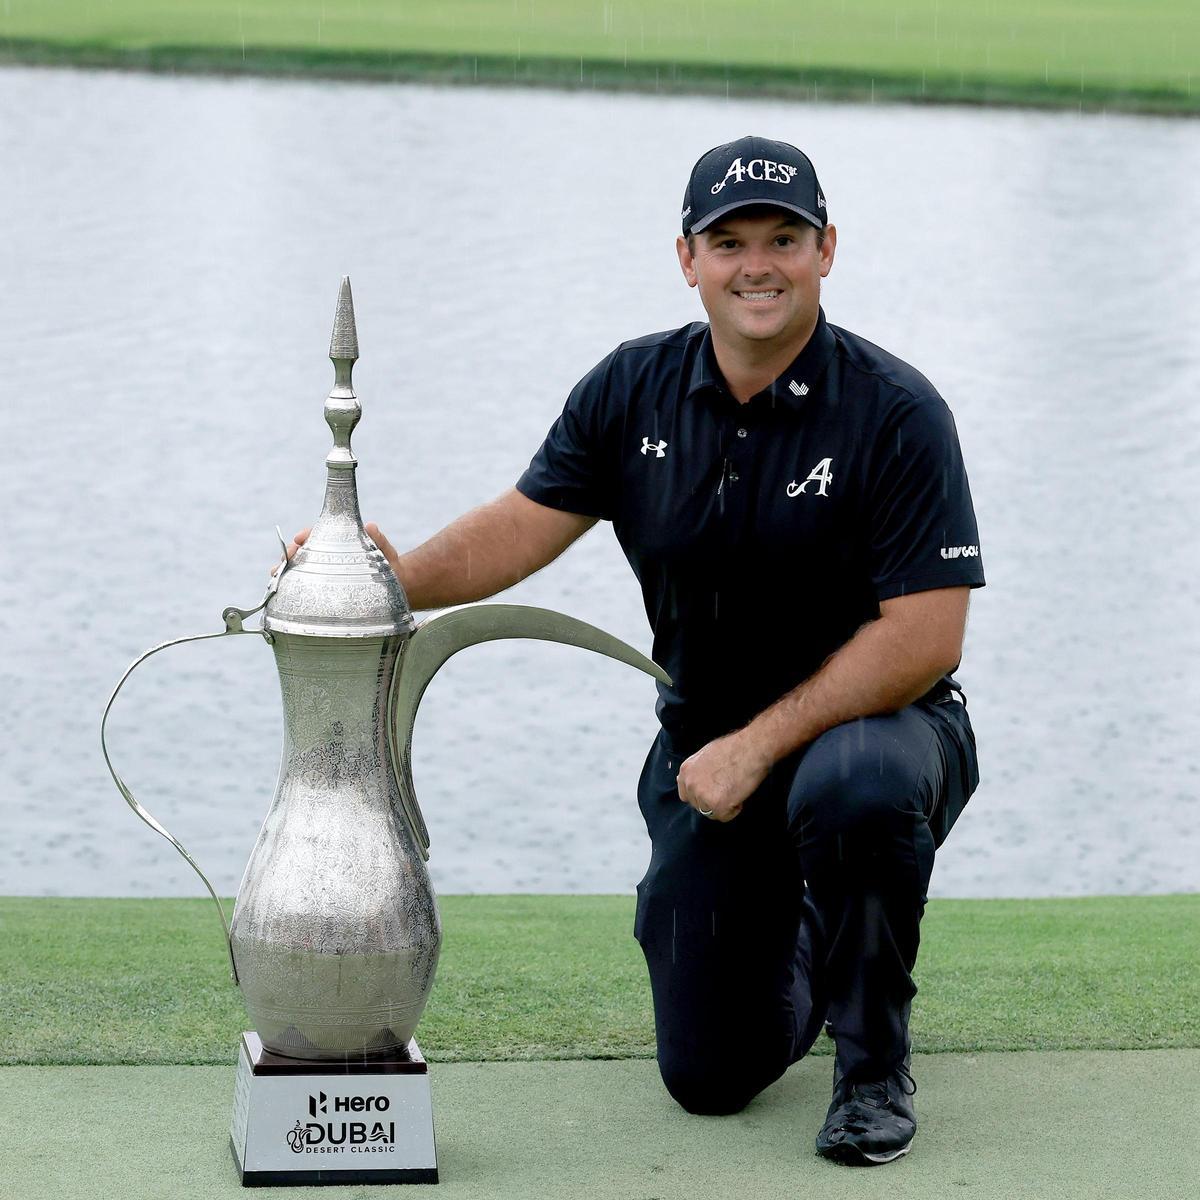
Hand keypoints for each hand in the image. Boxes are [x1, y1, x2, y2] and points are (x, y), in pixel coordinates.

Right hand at [271, 524, 402, 579]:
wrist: (396, 586)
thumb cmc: (388, 565)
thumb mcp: (384, 551)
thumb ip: (378, 540)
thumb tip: (370, 527)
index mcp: (337, 542)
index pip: (317, 535)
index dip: (306, 535)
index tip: (299, 538)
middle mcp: (327, 556)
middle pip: (302, 552)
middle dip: (289, 553)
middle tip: (284, 558)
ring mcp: (324, 574)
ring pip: (299, 569)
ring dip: (285, 571)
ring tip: (277, 574)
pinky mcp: (322, 591)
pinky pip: (303, 588)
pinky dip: (291, 588)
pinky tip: (282, 592)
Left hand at [676, 730, 771, 822]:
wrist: (751, 748)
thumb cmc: (734, 748)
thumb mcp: (706, 754)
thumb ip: (696, 770)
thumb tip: (690, 779)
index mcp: (686, 771)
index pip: (686, 795)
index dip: (701, 795)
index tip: (712, 791)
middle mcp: (691, 784)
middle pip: (699, 806)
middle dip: (713, 800)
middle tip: (727, 787)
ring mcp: (702, 795)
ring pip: (711, 812)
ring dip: (724, 805)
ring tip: (734, 789)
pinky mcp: (717, 805)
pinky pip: (724, 817)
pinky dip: (734, 809)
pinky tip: (738, 794)